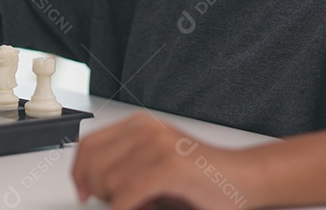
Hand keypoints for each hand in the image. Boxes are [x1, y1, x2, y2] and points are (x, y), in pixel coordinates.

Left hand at [72, 114, 258, 209]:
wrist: (245, 178)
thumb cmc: (203, 177)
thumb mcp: (154, 164)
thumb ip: (124, 165)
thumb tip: (89, 185)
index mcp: (140, 125)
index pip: (89, 145)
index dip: (79, 172)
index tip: (83, 192)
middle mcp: (147, 130)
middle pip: (93, 164)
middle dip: (98, 191)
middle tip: (117, 203)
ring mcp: (160, 145)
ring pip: (108, 181)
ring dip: (116, 202)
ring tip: (139, 204)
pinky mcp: (171, 166)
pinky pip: (127, 194)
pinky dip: (124, 209)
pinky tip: (135, 209)